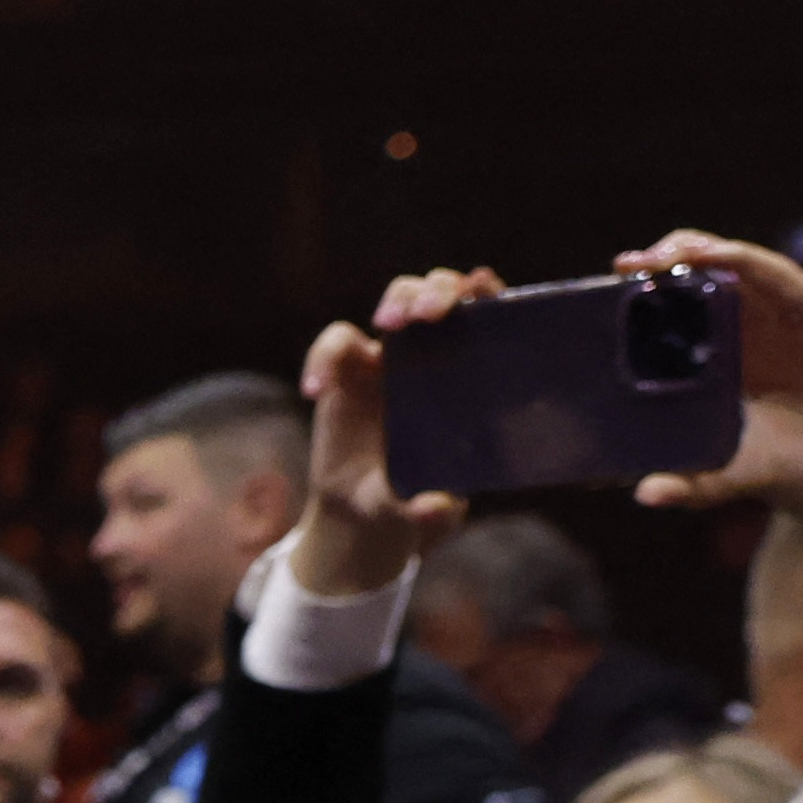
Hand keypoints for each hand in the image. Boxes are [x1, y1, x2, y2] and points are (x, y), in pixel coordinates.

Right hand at [292, 267, 494, 599]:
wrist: (361, 514)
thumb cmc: (412, 502)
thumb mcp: (429, 513)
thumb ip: (436, 511)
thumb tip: (437, 507)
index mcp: (468, 375)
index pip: (485, 317)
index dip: (486, 293)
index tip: (484, 288)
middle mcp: (433, 355)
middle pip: (440, 293)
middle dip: (437, 290)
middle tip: (430, 314)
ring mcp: (388, 358)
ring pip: (396, 299)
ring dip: (397, 300)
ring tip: (387, 322)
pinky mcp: (344, 370)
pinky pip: (334, 345)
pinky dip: (322, 359)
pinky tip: (316, 391)